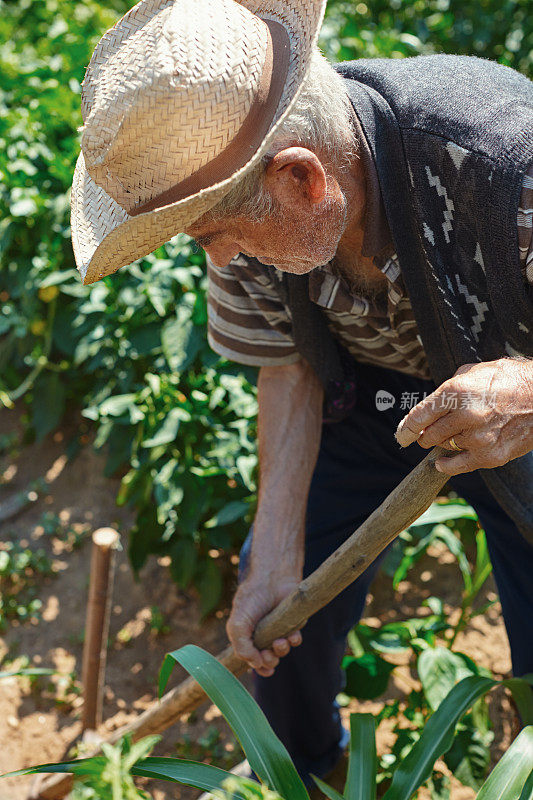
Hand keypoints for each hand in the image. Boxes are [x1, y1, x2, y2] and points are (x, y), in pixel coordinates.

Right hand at [226, 573, 302, 676]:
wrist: (272, 578)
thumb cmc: (252, 599)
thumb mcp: (238, 624)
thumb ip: (242, 647)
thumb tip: (256, 664)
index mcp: (247, 636)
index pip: (253, 660)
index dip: (258, 667)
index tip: (261, 664)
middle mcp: (262, 635)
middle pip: (269, 660)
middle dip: (270, 661)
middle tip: (269, 654)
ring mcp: (278, 629)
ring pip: (282, 651)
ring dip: (281, 651)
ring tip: (280, 642)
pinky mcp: (292, 623)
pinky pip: (295, 640)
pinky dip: (294, 640)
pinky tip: (292, 635)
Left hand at [395, 358, 532, 475]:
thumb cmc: (509, 380)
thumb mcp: (475, 371)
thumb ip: (450, 386)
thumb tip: (432, 404)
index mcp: (456, 391)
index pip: (419, 416)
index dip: (406, 429)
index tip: (401, 435)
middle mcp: (464, 415)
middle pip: (429, 434)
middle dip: (426, 434)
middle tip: (431, 431)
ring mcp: (478, 438)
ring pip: (444, 446)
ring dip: (445, 442)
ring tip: (456, 434)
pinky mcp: (491, 455)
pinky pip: (458, 465)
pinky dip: (447, 464)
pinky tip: (441, 461)